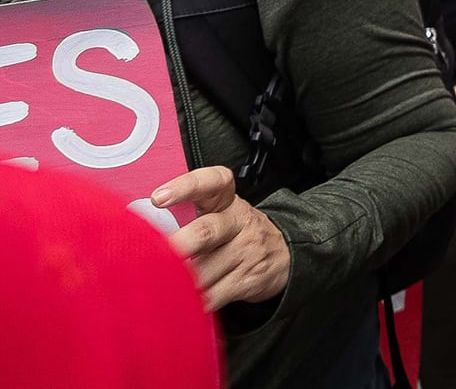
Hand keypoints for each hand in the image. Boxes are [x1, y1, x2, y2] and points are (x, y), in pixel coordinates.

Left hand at [152, 166, 290, 309]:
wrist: (285, 255)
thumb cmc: (236, 235)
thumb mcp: (220, 216)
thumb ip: (187, 219)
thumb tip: (139, 236)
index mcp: (226, 202)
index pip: (213, 182)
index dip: (186, 187)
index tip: (158, 198)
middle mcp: (238, 222)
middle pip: (205, 232)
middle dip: (178, 248)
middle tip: (153, 259)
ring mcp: (247, 250)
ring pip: (204, 271)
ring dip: (179, 283)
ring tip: (161, 288)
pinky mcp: (250, 278)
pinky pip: (214, 295)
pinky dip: (193, 303)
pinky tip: (182, 304)